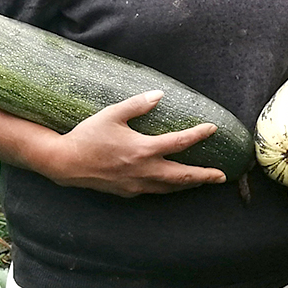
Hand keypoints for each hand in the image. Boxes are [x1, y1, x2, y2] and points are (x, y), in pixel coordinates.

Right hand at [39, 91, 228, 197]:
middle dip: (204, 176)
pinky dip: (168, 188)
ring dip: (188, 184)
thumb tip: (159, 94)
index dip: (198, 135)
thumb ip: (138, 104)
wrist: (65, 163)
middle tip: (222, 176)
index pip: (179, 142)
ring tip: (203, 181)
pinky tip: (172, 184)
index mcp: (142, 149)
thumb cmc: (88, 136)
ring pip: (170, 187)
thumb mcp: (112, 114)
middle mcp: (143, 170)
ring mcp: (136, 184)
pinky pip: (154, 191)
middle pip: (182, 175)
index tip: (212, 129)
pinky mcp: (128, 192)